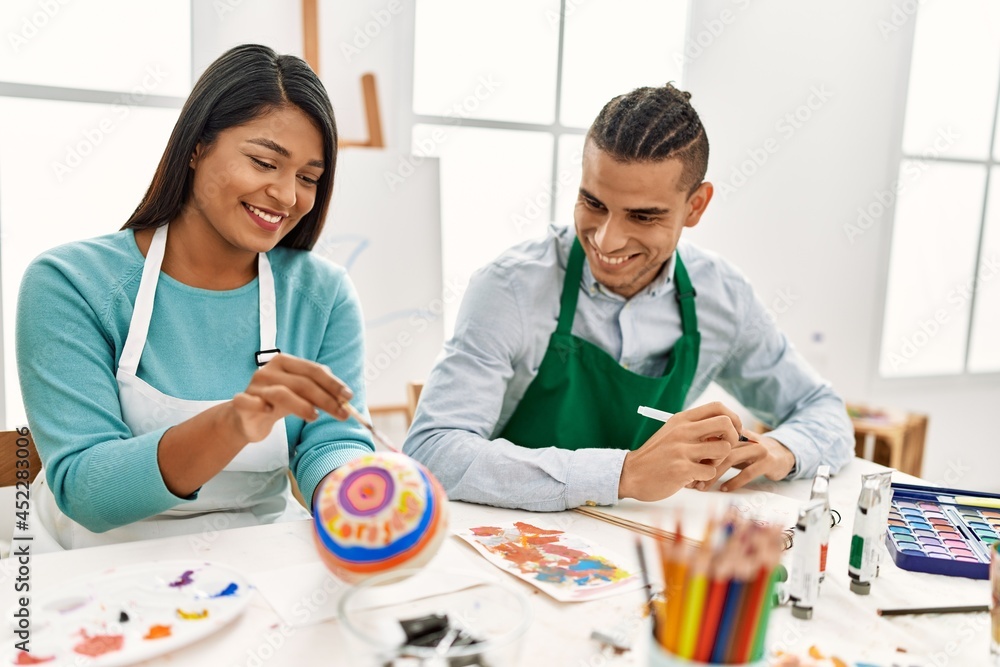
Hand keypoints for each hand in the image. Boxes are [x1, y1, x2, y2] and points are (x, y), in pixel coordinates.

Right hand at [228, 353, 352, 441]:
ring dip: (302, 406)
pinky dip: (259, 405)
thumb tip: (345, 398)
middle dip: (326, 399)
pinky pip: (249, 402)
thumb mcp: (299, 394)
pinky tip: (269, 411)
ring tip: (315, 417)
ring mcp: (254, 386)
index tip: (349, 396)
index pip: (313, 370)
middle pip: (302, 383)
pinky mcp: (241, 402)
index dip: (333, 383)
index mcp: (285, 362)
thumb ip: (318, 392)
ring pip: (281, 393)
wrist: (245, 418)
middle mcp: (269, 370)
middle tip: (342, 414)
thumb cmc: (277, 403)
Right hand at [618, 402, 742, 501]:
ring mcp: (682, 450)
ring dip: (719, 461)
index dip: (733, 418)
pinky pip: (711, 472)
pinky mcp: (682, 469)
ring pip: (723, 449)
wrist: (631, 473)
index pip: (717, 407)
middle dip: (734, 437)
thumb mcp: (672, 432)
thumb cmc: (656, 455)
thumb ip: (695, 428)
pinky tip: (693, 479)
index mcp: (681, 419)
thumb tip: (727, 428)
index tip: (733, 430)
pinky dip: (705, 477)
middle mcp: (683, 431)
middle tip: (724, 449)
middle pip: (726, 424)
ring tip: (705, 465)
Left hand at [695, 430, 795, 491]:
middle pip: (718, 448)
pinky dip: (734, 481)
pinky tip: (724, 489)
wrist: (784, 454)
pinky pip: (748, 472)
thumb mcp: (735, 447)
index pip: (711, 437)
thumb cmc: (753, 453)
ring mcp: (757, 448)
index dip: (697, 452)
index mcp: (734, 432)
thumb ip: (717, 449)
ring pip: (731, 458)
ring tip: (703, 486)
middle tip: (691, 480)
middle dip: (703, 465)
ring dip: (715, 474)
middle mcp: (745, 437)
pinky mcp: (768, 461)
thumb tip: (690, 458)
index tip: (685, 467)